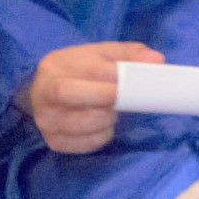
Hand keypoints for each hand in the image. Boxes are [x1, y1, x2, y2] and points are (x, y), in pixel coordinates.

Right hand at [25, 40, 161, 157]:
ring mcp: (46, 120)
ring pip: (79, 124)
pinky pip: (84, 144)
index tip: (129, 82)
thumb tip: (156, 59)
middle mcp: (42, 93)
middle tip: (120, 100)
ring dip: (105, 120)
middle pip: (69, 95)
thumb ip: (128, 54)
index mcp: (54, 65)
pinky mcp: (54, 141)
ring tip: (111, 111)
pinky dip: (101, 136)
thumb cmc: (78, 72)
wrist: (47, 92)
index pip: (83, 70)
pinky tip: (103, 126)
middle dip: (103, 98)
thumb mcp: (100, 56)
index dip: (111, 77)